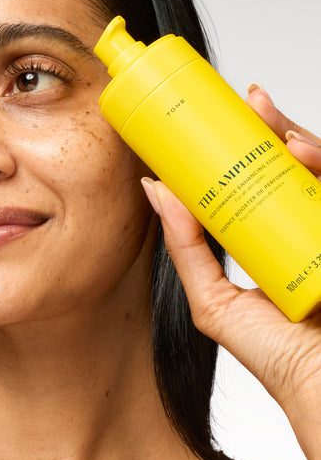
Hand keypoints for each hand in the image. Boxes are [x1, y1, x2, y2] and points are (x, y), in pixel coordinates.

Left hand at [141, 84, 320, 459]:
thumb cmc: (276, 355)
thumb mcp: (213, 298)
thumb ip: (185, 248)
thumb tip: (155, 191)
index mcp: (273, 237)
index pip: (262, 178)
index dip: (246, 145)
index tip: (223, 117)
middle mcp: (307, 227)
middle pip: (295, 165)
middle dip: (275, 128)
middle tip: (252, 104)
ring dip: (302, 140)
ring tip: (277, 127)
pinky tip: (301, 151)